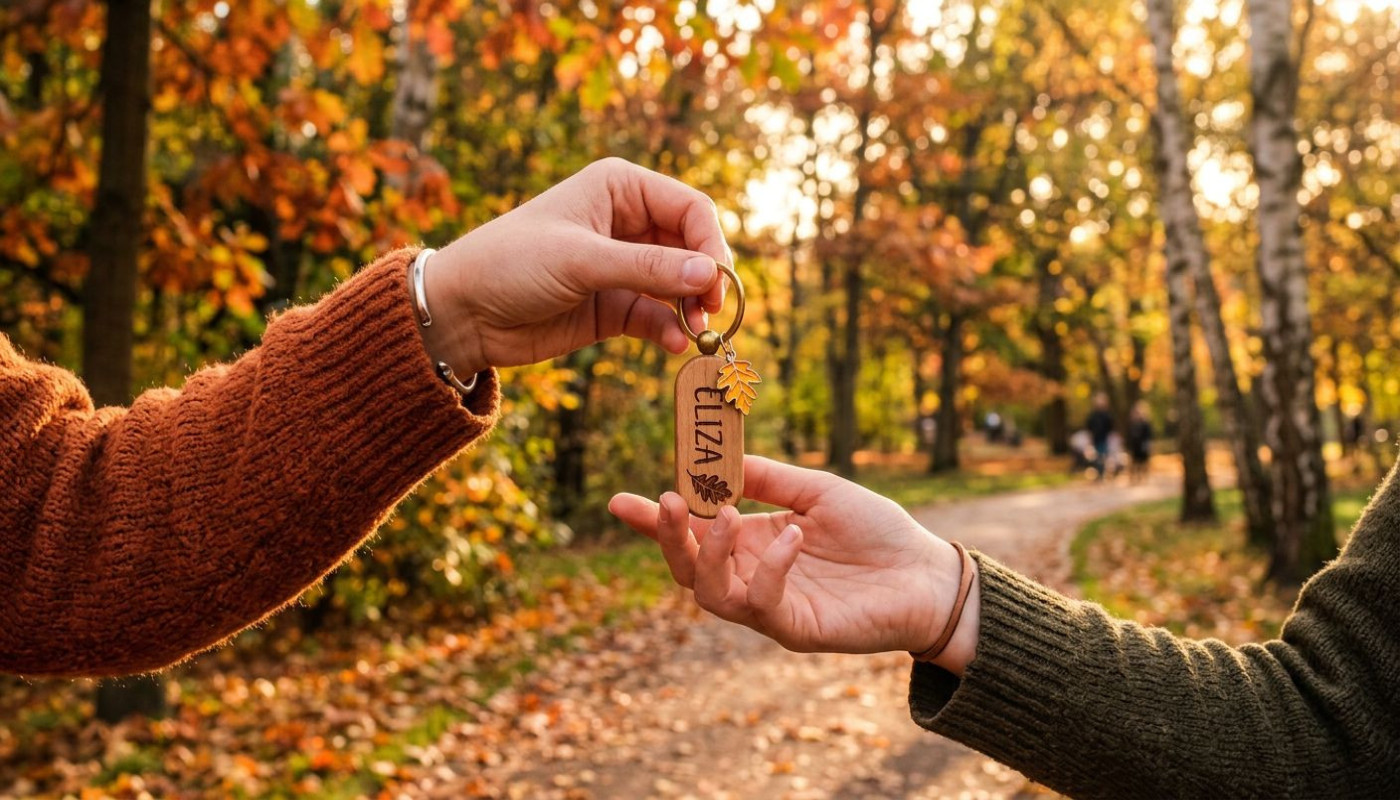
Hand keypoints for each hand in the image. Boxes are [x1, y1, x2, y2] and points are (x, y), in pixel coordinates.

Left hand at [419, 158, 730, 374]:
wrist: (463, 313)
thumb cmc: (510, 263)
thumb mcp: (580, 260)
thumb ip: (647, 268)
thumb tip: (711, 275)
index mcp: (621, 188)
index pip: (691, 209)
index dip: (711, 244)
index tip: (717, 284)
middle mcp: (629, 222)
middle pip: (693, 248)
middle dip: (706, 280)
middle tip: (710, 314)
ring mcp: (624, 266)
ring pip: (680, 285)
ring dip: (692, 309)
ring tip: (696, 335)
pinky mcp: (615, 306)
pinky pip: (658, 316)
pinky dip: (670, 330)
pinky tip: (674, 345)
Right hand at [608, 457, 979, 673]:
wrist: (927, 574)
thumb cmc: (876, 531)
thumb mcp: (817, 490)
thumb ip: (768, 479)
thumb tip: (719, 459)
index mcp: (750, 541)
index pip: (691, 531)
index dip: (653, 520)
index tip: (620, 500)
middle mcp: (750, 575)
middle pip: (685, 567)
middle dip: (667, 536)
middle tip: (664, 502)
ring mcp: (768, 606)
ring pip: (709, 593)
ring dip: (708, 553)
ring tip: (724, 515)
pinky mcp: (794, 629)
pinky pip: (761, 604)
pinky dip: (768, 568)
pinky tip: (790, 538)